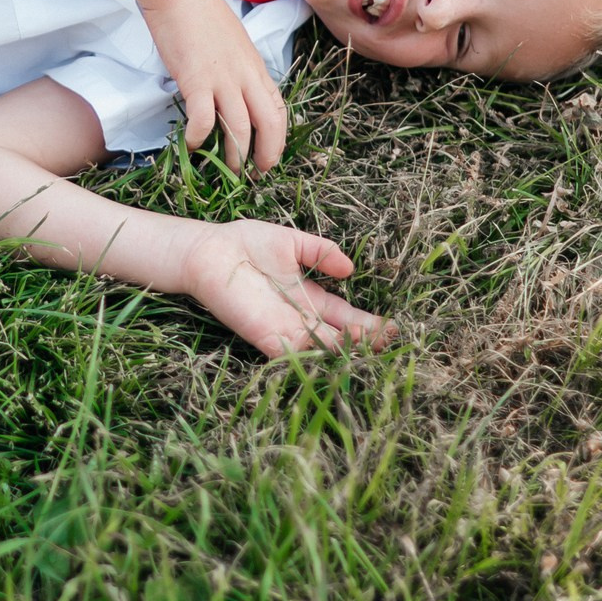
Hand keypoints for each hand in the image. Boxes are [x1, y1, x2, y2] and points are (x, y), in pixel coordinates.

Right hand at [140, 0, 287, 172]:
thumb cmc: (200, 12)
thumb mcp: (233, 42)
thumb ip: (238, 67)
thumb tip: (233, 89)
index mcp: (256, 66)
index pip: (279, 109)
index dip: (278, 138)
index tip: (269, 156)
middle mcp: (245, 75)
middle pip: (268, 123)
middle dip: (266, 154)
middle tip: (254, 173)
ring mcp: (223, 79)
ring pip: (239, 128)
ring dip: (235, 155)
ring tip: (227, 170)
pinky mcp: (197, 81)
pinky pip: (204, 119)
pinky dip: (199, 138)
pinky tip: (192, 145)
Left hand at [175, 220, 386, 357]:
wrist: (208, 250)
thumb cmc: (245, 243)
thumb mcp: (292, 243)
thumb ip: (321, 251)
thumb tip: (350, 268)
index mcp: (309, 297)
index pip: (345, 316)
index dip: (369, 323)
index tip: (393, 327)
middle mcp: (299, 318)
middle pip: (339, 337)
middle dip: (364, 341)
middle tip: (389, 342)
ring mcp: (283, 330)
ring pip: (320, 349)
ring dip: (344, 350)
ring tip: (369, 346)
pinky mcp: (264, 336)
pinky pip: (292, 354)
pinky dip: (312, 357)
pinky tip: (334, 356)